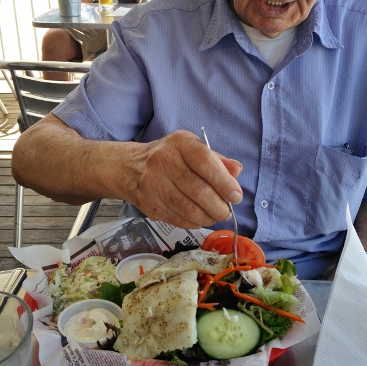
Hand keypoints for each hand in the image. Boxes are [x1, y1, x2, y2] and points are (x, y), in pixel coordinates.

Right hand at [121, 130, 243, 228]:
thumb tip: (237, 170)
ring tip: (214, 216)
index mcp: (179, 143)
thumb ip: (216, 160)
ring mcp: (153, 183)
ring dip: (207, 217)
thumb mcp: (191, 149)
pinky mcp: (148, 204)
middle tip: (226, 211)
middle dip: (218, 206)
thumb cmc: (168, 158)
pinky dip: (193, 223)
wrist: (129, 168)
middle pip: (198, 190)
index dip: (224, 182)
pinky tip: (198, 218)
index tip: (236, 196)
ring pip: (188, 209)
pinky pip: (177, 219)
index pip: (205, 162)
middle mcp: (163, 160)